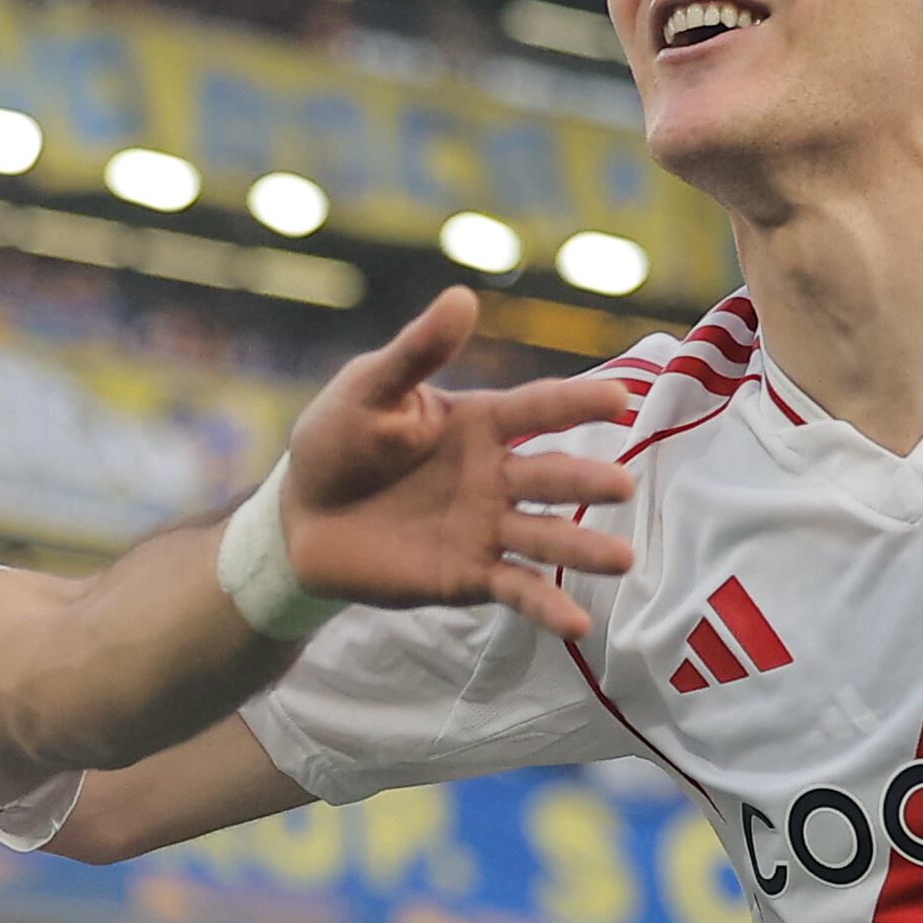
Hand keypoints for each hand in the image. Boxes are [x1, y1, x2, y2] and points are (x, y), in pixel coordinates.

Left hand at [272, 288, 639, 638]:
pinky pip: (515, 589)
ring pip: (545, 537)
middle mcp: (495, 475)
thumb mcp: (370, 387)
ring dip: (583, 549)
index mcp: (480, 423)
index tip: (621, 397)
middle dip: (586, 481)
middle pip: (550, 476)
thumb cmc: (337, 439)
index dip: (578, 402)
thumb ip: (418, 352)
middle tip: (622, 486)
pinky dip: (547, 607)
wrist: (300, 516)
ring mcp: (487, 528)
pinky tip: (580, 624)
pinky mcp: (469, 575)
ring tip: (622, 559)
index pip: (538, 409)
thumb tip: (461, 297)